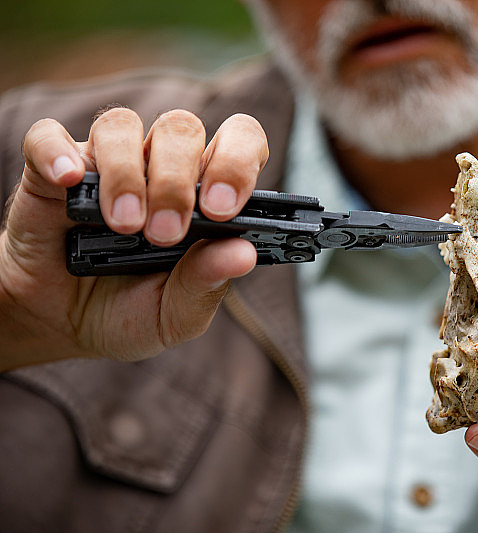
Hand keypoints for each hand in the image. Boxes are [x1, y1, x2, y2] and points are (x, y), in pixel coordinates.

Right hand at [0, 108, 267, 369]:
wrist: (62, 326)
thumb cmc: (132, 310)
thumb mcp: (176, 313)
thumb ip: (208, 282)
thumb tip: (244, 254)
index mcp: (207, 191)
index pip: (241, 140)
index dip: (238, 160)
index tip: (221, 209)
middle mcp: (161, 165)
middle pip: (181, 128)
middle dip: (177, 180)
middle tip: (165, 234)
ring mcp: (107, 162)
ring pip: (122, 125)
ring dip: (126, 173)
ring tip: (123, 226)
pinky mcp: (51, 171)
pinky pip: (50, 136)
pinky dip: (58, 152)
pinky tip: (68, 181)